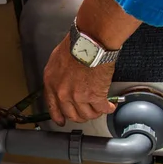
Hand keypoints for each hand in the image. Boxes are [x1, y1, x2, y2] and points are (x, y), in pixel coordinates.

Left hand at [43, 0, 141, 126]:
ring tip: (100, 107)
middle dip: (81, 115)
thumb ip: (58, 75)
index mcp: (52, 83)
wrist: (90, 42)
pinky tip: (110, 105)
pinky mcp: (95, 96)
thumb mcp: (57, 59)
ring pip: (87, 115)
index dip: (59, 117)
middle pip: (72, 115)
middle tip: (87, 111)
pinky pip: (102, 109)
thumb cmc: (75, 44)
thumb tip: (64, 81)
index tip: (62, 121)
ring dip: (95, 112)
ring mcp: (78, 97)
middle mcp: (63, 93)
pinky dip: (108, 109)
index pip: (53, 107)